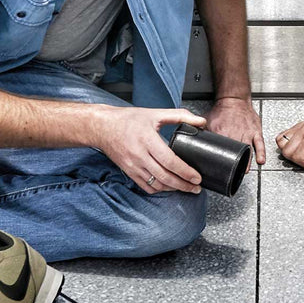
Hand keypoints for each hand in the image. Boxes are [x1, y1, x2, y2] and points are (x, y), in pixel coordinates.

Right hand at [90, 106, 206, 194]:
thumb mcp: (155, 113)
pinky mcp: (129, 172)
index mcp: (148, 140)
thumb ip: (180, 116)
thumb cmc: (129, 119)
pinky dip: (159, 189)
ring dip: (173, 189)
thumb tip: (201, 122)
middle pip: (165, 177)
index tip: (197, 178)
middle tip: (196, 188)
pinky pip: (145, 186)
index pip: (170, 161)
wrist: (102, 127)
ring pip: (156, 184)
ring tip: (185, 188)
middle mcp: (140, 156)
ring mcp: (133, 166)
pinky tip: (168, 186)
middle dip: (183, 185)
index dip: (185, 172)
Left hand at [206, 96, 265, 171]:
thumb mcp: (207, 120)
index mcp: (222, 132)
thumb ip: (201, 131)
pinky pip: (259, 143)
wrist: (234, 99)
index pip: (220, 149)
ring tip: (245, 171)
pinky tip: (260, 161)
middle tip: (233, 175)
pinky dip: (261, 153)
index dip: (220, 160)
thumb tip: (192, 142)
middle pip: (235, 153)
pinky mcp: (255, 130)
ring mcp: (247, 133)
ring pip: (248, 150)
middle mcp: (235, 133)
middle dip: (235, 165)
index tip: (219, 169)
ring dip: (247, 162)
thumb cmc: (221, 109)